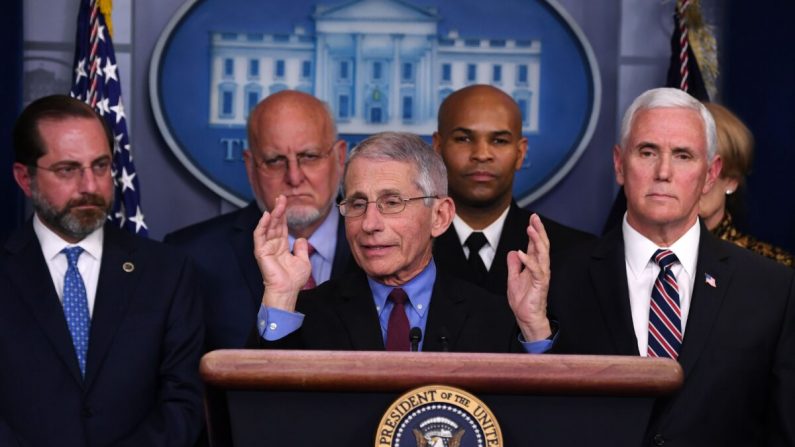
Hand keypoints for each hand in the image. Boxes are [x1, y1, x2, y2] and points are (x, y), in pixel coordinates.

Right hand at [253, 195, 311, 310]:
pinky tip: (266, 216)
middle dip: (278, 210)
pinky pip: (259, 236)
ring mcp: (266, 248)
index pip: (282, 227)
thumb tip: (301, 239)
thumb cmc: (294, 280)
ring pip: (268, 227)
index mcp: (282, 246)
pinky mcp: (261, 252)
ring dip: (272, 214)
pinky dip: (262, 225)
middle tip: (282, 197)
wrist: (287, 291)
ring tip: (277, 203)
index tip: (286, 203)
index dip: (284, 215)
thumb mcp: (303, 261)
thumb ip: (302, 248)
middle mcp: (273, 245)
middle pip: (275, 224)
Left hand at [507, 213, 551, 341]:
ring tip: (530, 229)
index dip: (535, 231)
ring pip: (542, 254)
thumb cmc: (523, 300)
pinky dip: (528, 261)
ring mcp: (541, 275)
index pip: (536, 245)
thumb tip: (513, 252)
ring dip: (536, 241)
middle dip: (539, 230)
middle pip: (542, 245)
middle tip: (535, 217)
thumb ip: (514, 265)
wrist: (526, 317)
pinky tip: (521, 252)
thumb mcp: (513, 279)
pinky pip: (536, 270)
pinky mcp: (540, 284)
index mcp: (534, 266)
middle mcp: (540, 268)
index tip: (533, 218)